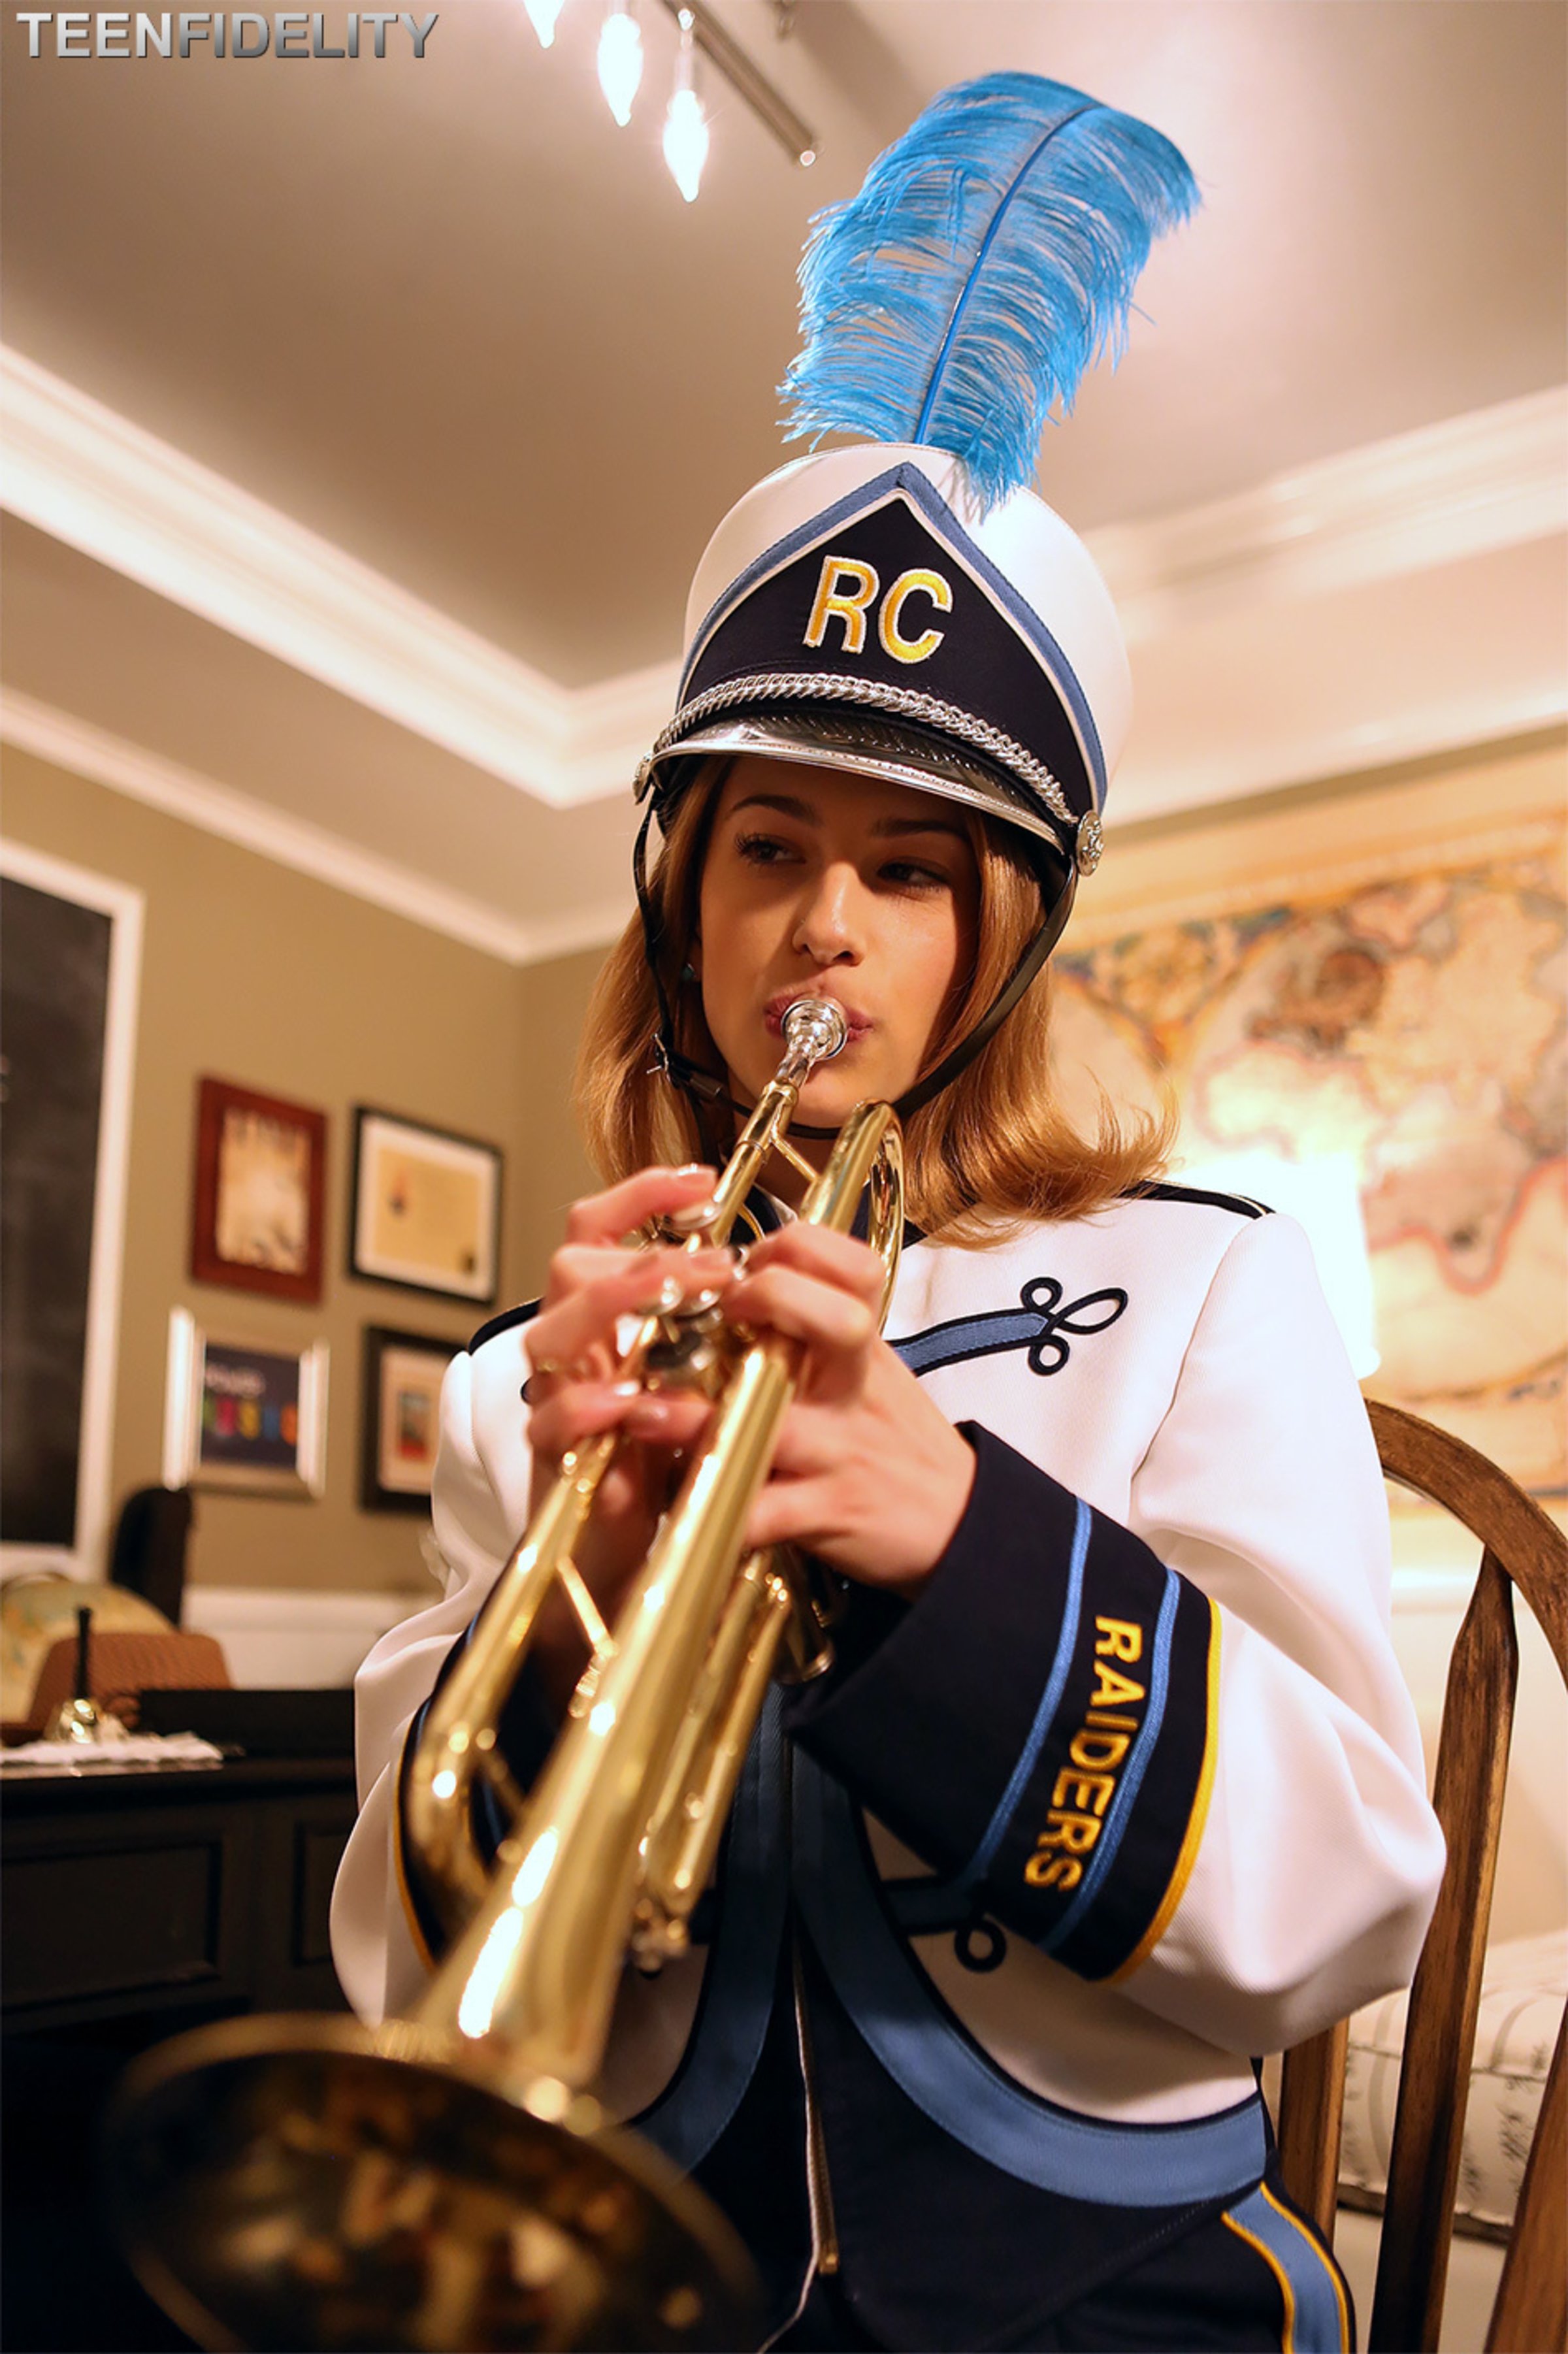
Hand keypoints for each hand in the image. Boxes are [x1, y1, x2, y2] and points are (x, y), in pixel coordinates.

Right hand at [522, 1164, 735, 1663]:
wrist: (639, 1553)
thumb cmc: (673, 1456)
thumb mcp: (707, 1380)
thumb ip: (719, 1328)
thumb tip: (773, 1266)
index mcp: (612, 1314)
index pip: (601, 1227)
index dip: (642, 1195)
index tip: (703, 1179)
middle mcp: (575, 1344)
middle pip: (573, 1263)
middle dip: (647, 1256)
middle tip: (721, 1265)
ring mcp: (554, 1395)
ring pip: (552, 1327)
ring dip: (620, 1310)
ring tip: (688, 1307)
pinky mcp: (550, 1459)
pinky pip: (552, 1418)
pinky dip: (592, 1405)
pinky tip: (637, 1399)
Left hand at [621, 1221, 975, 1600]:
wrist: (959, 1524)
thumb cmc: (891, 1436)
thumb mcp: (870, 1368)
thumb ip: (815, 1326)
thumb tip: (739, 1275)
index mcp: (866, 1346)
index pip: (853, 1268)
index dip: (797, 1247)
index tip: (750, 1257)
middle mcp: (855, 1388)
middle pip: (838, 1322)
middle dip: (775, 1298)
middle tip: (721, 1306)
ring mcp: (838, 1451)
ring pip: (774, 1422)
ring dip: (701, 1417)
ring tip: (646, 1411)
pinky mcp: (823, 1514)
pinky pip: (762, 1511)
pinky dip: (713, 1506)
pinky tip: (670, 1498)